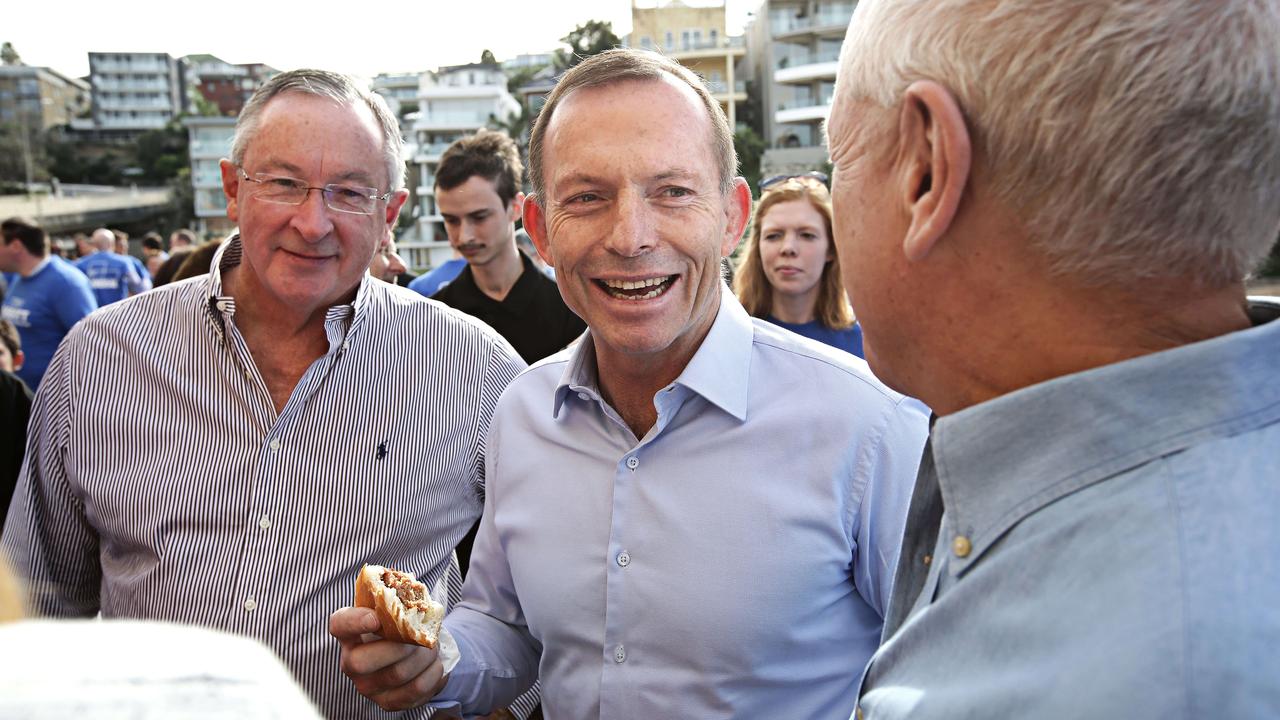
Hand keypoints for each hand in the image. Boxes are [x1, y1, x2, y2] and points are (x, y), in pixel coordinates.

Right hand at [330, 606, 448, 711]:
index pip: (340, 625)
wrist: (418, 653)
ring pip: (397, 673)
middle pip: (362, 661)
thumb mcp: (396, 611)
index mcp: (349, 633)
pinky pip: (415, 689)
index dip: (355, 622)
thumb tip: (413, 594)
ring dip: (423, 657)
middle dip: (399, 646)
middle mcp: (350, 663)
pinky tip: (435, 664)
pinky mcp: (388, 702)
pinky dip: (432, 673)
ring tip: (432, 648)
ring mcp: (367, 686)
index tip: (376, 618)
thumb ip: (398, 602)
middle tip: (420, 638)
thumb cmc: (402, 627)